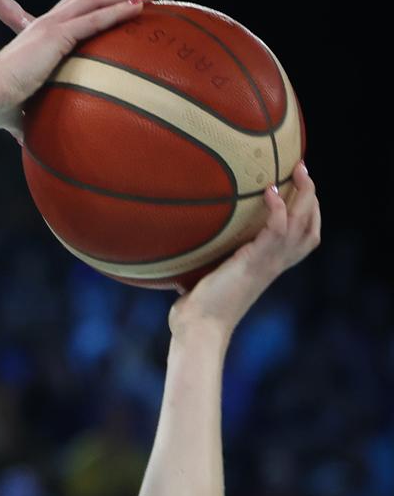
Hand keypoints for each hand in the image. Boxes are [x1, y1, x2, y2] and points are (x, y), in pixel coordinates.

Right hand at [0, 0, 155, 135]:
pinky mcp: (56, 34)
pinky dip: (119, 10)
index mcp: (36, 36)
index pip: (70, 12)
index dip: (95, 6)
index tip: (116, 8)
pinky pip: (96, 18)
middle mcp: (43, 24)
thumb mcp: (16, 111)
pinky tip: (139, 7)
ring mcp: (50, 26)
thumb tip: (31, 143)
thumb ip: (27, 120)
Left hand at [170, 164, 321, 335]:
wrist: (197, 328)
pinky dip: (278, 209)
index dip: (307, 213)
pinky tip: (270, 190)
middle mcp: (275, 263)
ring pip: (302, 223)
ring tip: (299, 169)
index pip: (303, 237)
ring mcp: (268, 263)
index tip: (298, 187)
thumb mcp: (208, 275)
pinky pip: (277, 230)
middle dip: (311, 195)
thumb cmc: (197, 308)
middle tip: (302, 167)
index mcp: (268, 266)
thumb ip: (208, 258)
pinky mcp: (255, 263)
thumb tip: (183, 240)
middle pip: (310, 226)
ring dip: (304, 193)